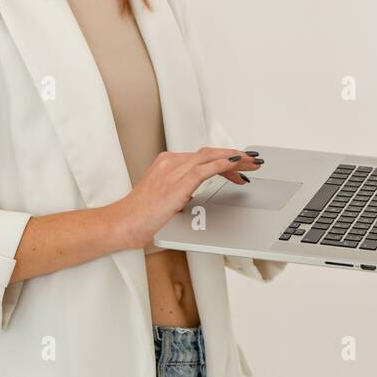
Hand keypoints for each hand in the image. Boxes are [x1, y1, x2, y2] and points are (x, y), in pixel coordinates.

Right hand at [109, 148, 262, 251]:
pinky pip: (204, 169)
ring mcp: (173, 170)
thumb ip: (181, 192)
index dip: (224, 159)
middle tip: (254, 161)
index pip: (203, 156)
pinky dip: (222, 165)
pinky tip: (235, 165)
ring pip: (210, 157)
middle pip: (210, 153)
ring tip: (252, 164)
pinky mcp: (176, 183)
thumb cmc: (140, 217)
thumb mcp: (165, 199)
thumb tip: (199, 197)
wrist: (122, 224)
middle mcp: (171, 162)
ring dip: (235, 160)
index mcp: (167, 163)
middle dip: (235, 157)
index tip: (240, 166)